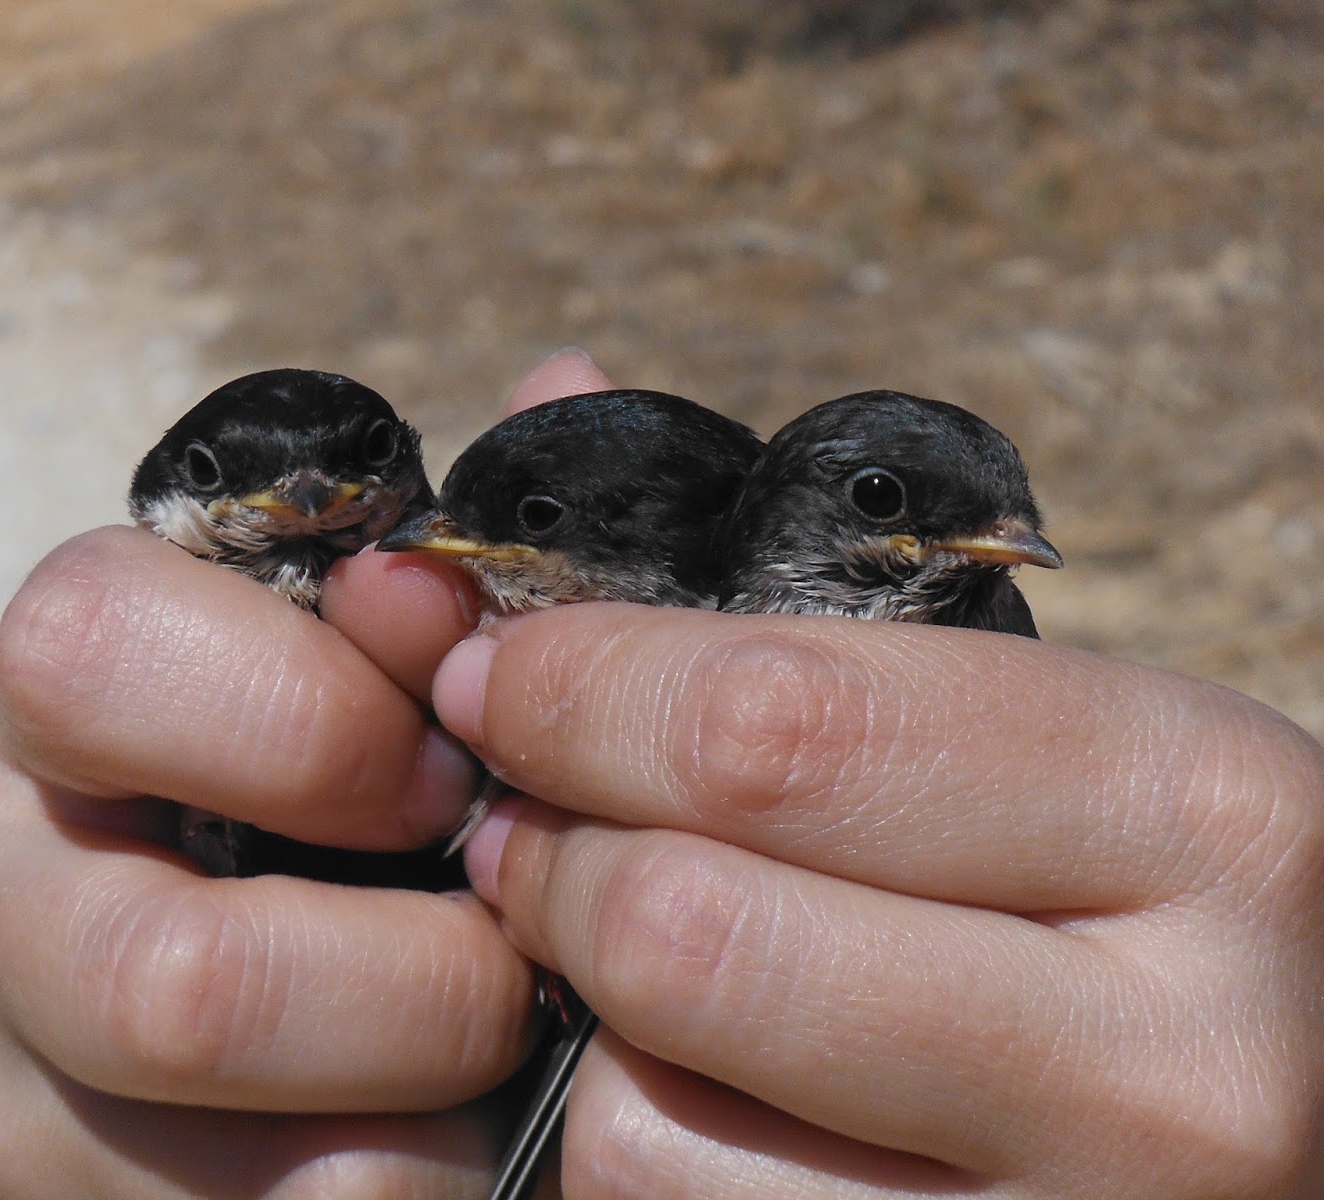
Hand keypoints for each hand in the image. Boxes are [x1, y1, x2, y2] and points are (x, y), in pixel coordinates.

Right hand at [0, 372, 585, 1195]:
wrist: (338, 974)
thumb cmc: (389, 778)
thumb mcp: (437, 651)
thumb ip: (487, 548)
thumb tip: (562, 383)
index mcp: (84, 683)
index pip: (96, 648)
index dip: (307, 715)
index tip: (454, 763)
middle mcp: (5, 872)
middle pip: (162, 975)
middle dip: (405, 984)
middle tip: (514, 955)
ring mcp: (21, 1066)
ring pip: (214, 1161)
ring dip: (415, 1115)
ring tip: (500, 1057)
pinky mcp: (65, 1197)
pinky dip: (394, 1191)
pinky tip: (448, 1139)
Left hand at [433, 555, 1323, 1194]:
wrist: (1309, 1098)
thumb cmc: (1146, 889)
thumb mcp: (1049, 723)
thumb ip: (803, 600)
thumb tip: (550, 388)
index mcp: (1204, 818)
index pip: (779, 728)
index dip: (578, 684)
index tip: (497, 669)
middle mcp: (1176, 1065)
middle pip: (691, 931)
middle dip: (553, 850)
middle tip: (526, 817)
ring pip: (651, 1128)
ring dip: (590, 1027)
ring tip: (631, 965)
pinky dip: (637, 1147)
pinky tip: (698, 1085)